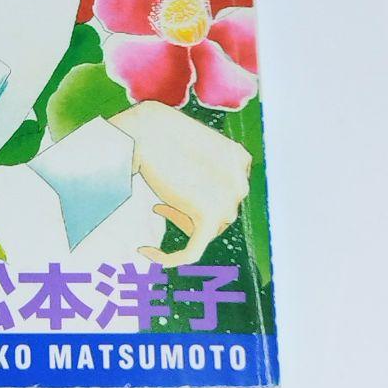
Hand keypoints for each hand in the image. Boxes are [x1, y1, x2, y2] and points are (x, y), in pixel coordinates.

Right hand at [110, 101, 250, 266]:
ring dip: (181, 221)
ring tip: (156, 206)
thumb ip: (205, 169)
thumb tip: (196, 194)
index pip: (226, 191)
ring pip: (209, 230)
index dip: (199, 193)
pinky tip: (147, 252)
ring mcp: (229, 200)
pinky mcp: (210, 216)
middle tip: (159, 203)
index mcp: (240, 160)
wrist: (146, 130)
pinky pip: (192, 250)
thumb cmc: (158, 133)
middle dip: (190, 209)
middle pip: (220, 212)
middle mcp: (241, 182)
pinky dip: (170, 256)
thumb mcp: (192, 147)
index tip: (173, 189)